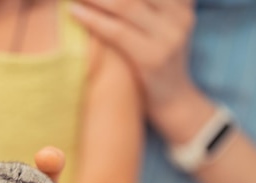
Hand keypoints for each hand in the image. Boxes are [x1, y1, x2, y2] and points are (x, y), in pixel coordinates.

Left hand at [70, 0, 195, 115]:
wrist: (174, 100)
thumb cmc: (158, 59)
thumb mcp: (161, 25)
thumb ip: (147, 6)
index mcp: (181, 3)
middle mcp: (179, 14)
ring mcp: (169, 36)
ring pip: (124, 4)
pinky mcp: (153, 57)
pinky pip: (117, 31)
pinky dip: (93, 19)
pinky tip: (74, 11)